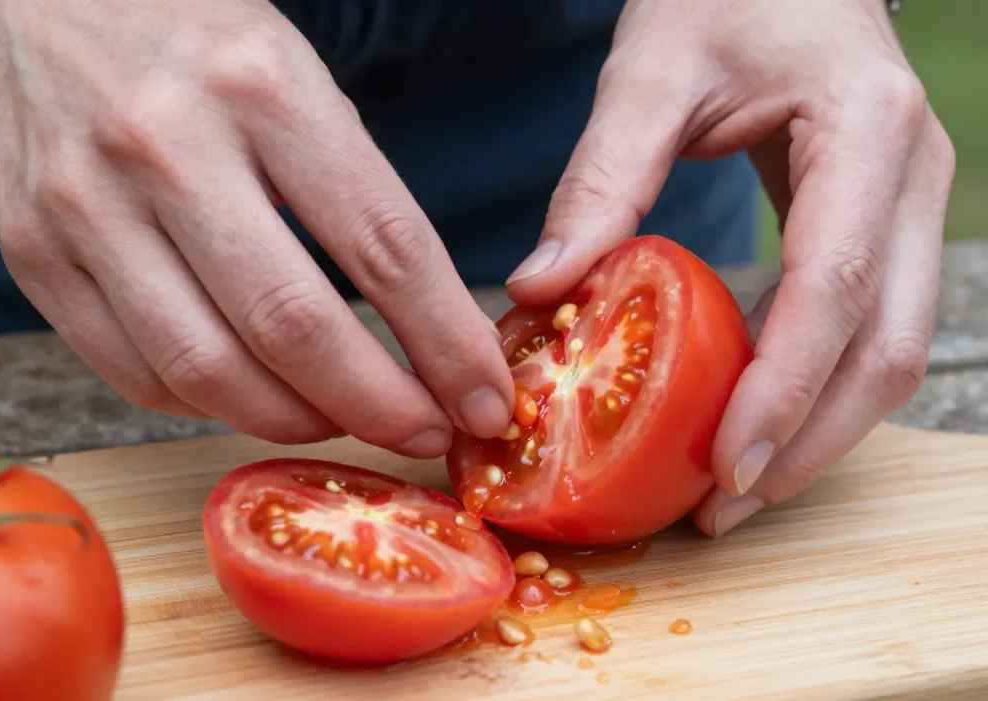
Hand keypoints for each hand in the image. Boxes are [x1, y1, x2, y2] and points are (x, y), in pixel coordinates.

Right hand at [0, 0, 513, 455]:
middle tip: (427, 435)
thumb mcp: (291, 70)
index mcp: (261, 85)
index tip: (485, 399)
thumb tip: (424, 317)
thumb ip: (353, 188)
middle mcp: (167, 146)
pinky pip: (135, 373)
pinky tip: (253, 397)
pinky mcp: (33, 254)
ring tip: (345, 422)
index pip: (385, 246)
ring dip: (297, 420)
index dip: (448, 343)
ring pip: (210, 371)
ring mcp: (86, 207)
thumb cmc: (186, 32)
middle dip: (381, 407)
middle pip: (296, 328)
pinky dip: (210, 407)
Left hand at [505, 0, 954, 533]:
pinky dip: (816, 388)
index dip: (785, 390)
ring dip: (819, 432)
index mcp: (862, 130)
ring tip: (736, 488)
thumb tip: (540, 288)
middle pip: (887, 345)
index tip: (726, 466)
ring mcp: (910, 202)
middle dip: (810, 441)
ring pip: (892, 350)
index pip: (835, 287)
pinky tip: (754, 421)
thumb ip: (601, 180)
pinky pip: (866, 327)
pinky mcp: (885, 223)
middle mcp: (911, 174)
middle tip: (723, 505)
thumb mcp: (650, 72)